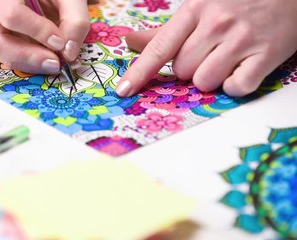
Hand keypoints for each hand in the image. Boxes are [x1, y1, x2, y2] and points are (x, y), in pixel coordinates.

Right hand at [0, 0, 89, 73]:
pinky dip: (22, 58)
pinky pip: (0, 50)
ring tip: (51, 62)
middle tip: (54, 63)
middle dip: (28, 57)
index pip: (11, 14)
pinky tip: (41, 55)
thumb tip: (69, 53)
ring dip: (25, 61)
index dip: (37, 32)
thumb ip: (74, 19)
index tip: (60, 42)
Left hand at [116, 0, 296, 96]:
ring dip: (211, 78)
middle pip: (182, 71)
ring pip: (204, 82)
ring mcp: (242, 39)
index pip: (159, 48)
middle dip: (190, 69)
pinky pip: (236, 87)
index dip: (139, 72)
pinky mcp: (267, 54)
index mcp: (194, 10)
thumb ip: (163, 31)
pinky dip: (236, 84)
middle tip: (209, 51)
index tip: (123, 90)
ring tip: (226, 58)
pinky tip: (243, 66)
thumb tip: (129, 41)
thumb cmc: (238, 2)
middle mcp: (216, 23)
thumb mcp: (198, 7)